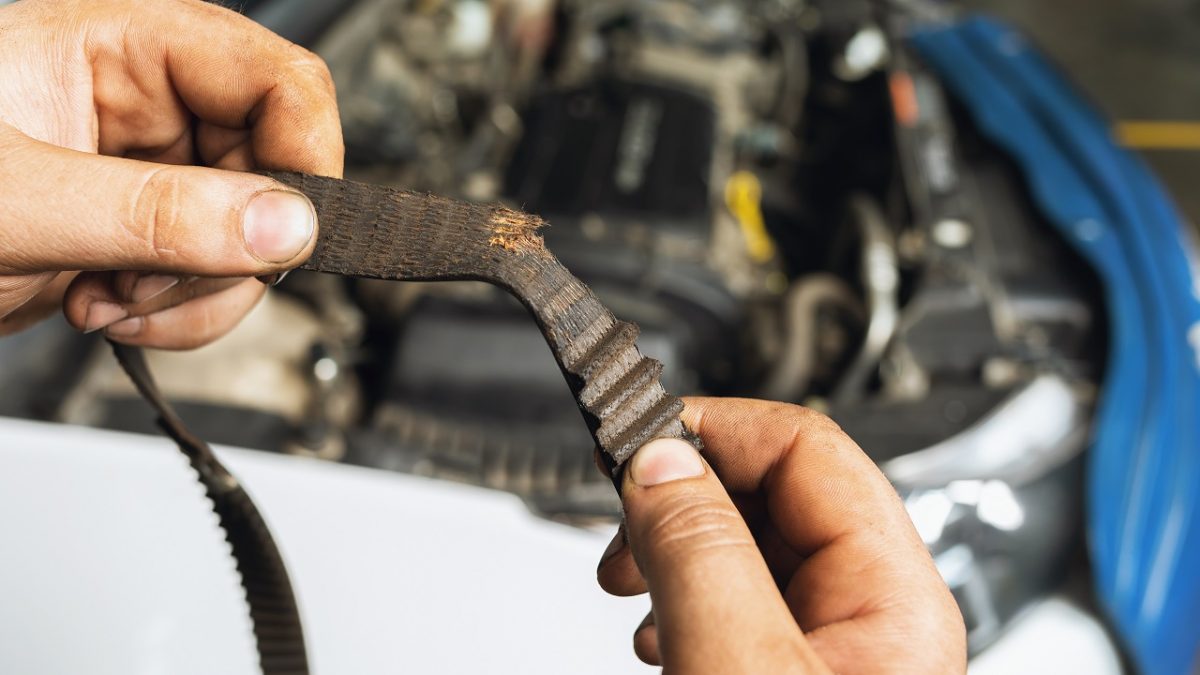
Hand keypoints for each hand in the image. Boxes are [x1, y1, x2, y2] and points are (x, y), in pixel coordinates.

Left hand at [0, 0, 342, 347]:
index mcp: (116, 46)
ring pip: (252, 235)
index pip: (272, 76)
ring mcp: (143, 174)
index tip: (294, 227)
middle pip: (275, 167)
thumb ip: (156, 214)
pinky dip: (180, 312)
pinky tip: (111, 310)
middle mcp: (142, 103)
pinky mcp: (137, 235)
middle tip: (170, 280)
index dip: (304, 149)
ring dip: (202, 292)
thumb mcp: (16, 203)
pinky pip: (211, 276)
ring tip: (117, 303)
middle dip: (236, 247)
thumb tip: (285, 223)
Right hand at [597, 398, 965, 673]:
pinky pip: (739, 607)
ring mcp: (834, 652)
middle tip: (622, 520)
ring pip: (750, 551)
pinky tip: (655, 631)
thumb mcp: (738, 667)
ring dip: (676, 548)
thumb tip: (660, 462)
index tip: (635, 436)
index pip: (807, 447)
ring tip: (629, 582)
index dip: (715, 428)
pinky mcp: (792, 674)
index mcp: (894, 600)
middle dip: (684, 494)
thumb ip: (701, 556)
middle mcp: (876, 618)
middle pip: (774, 494)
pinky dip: (683, 601)